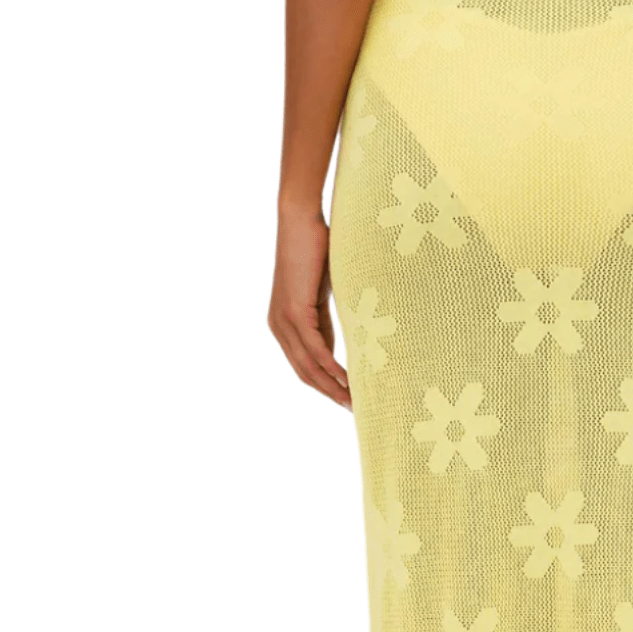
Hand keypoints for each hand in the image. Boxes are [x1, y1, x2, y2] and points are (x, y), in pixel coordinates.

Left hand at [268, 206, 350, 406]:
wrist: (301, 221)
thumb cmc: (316, 250)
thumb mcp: (323, 294)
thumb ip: (326, 321)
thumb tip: (342, 345)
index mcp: (283, 324)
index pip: (303, 365)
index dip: (325, 385)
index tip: (347, 399)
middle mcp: (278, 327)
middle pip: (303, 372)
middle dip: (329, 393)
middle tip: (354, 410)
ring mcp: (283, 321)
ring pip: (308, 365)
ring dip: (332, 386)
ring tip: (353, 402)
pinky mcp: (294, 311)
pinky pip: (314, 348)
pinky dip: (331, 366)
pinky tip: (347, 380)